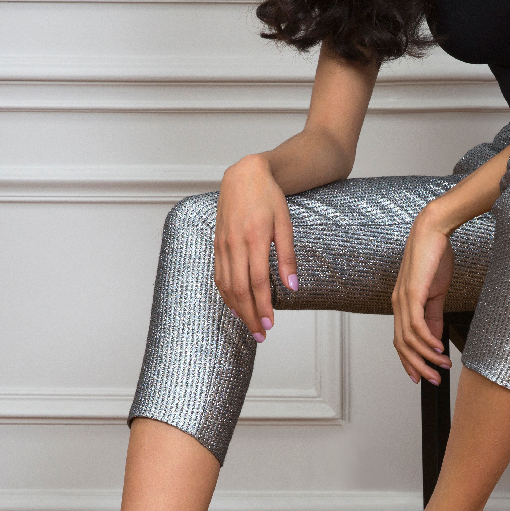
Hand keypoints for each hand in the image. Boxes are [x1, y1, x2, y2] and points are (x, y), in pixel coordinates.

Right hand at [214, 155, 297, 341]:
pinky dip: (226, 295)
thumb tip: (293, 287)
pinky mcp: (217, 245)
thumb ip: (288, 257)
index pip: (258, 281)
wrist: (244, 176)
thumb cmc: (269, 198)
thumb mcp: (286, 224)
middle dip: (250, 315)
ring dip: (237, 309)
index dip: (263, 306)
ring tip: (250, 326)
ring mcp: (222, 245)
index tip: (270, 325)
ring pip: (226, 286)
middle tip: (261, 335)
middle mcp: (234, 243)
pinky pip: (219, 276)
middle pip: (240, 289)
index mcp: (254, 238)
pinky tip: (235, 306)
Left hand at [391, 210, 455, 384]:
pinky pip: (416, 325)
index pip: (402, 341)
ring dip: (427, 356)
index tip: (422, 377)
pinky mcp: (412, 293)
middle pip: (402, 346)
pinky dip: (427, 340)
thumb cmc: (434, 257)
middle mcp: (398, 305)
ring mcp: (403, 300)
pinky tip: (438, 348)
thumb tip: (435, 339)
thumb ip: (434, 317)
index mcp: (402, 305)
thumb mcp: (435, 293)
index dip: (410, 362)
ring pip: (409, 339)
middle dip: (418, 367)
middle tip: (433, 380)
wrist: (433, 231)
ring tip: (442, 366)